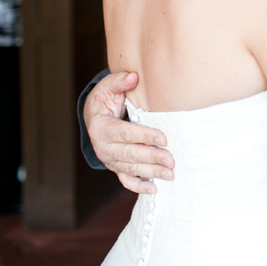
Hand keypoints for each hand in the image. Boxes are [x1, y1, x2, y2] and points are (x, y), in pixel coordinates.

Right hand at [84, 72, 174, 192]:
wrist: (95, 116)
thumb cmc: (106, 99)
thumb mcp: (108, 87)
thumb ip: (119, 81)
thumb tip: (134, 76)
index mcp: (101, 127)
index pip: (125, 133)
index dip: (144, 136)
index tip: (163, 138)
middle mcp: (104, 147)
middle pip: (130, 154)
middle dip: (151, 157)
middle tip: (171, 160)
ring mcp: (110, 159)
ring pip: (131, 169)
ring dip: (151, 172)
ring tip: (170, 174)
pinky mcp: (116, 166)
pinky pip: (126, 180)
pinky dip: (139, 186)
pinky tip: (154, 189)